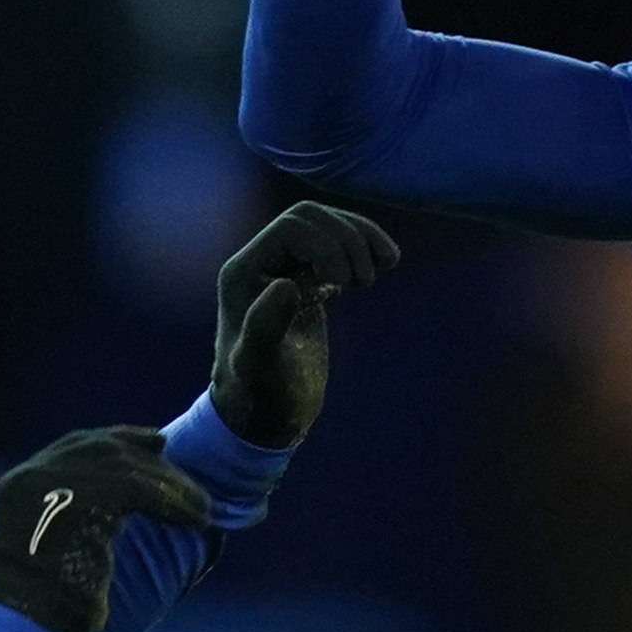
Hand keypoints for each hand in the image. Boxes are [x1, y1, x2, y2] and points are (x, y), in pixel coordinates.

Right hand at [0, 429, 210, 631]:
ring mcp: (50, 486)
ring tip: (200, 508)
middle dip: (149, 457)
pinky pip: (136, 489)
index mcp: (20, 484)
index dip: (118, 441)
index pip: (76, 447)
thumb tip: (122, 505)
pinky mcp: (76, 502)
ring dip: (169, 485)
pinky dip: (171, 502)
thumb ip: (79, 517)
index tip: (155, 443)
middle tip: (187, 476)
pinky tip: (194, 518)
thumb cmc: (45, 605)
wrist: (25, 628)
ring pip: (124, 467)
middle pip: (101, 449)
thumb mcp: (56, 547)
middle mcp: (31, 477)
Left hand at [209, 202, 399, 452]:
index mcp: (243, 272)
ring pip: (326, 225)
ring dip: (360, 238)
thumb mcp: (261, 365)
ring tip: (385, 268)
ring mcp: (283, 269)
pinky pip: (336, 246)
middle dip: (346, 240)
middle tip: (365, 283)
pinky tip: (388, 264)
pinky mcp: (307, 282)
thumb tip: (287, 284)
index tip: (344, 287)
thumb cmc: (260, 394)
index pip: (292, 227)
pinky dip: (365, 247)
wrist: (265, 414)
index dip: (327, 246)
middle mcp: (260, 262)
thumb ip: (265, 325)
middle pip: (310, 218)